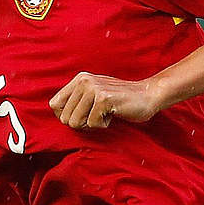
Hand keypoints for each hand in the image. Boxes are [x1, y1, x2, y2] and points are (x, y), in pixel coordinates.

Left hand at [49, 72, 163, 128]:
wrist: (148, 96)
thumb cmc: (121, 101)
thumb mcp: (95, 96)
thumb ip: (77, 102)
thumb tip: (58, 117)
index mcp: (79, 79)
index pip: (54, 105)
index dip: (66, 117)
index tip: (83, 117)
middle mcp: (84, 81)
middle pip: (65, 117)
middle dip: (81, 124)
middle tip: (98, 116)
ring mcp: (94, 88)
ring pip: (76, 122)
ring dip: (93, 125)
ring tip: (106, 113)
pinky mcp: (103, 98)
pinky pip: (93, 124)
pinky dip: (104, 125)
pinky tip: (114, 114)